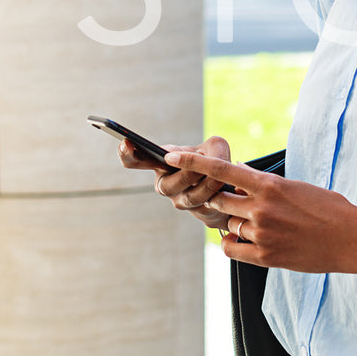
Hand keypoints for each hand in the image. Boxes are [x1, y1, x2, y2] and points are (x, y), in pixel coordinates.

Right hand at [119, 135, 234, 230]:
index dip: (127, 154)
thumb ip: (214, 150)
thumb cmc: (215, 161)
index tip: (125, 142)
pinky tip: (225, 188)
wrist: (230, 185)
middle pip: (166, 186)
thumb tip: (213, 164)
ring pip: (189, 198)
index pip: (135, 160)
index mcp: (161, 163)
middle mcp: (165, 184)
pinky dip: (217, 195)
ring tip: (219, 176)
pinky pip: (206, 207)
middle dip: (185, 174)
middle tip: (200, 163)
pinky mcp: (199, 213)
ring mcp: (180, 201)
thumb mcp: (216, 147)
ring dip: (205, 185)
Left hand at [163, 149, 356, 273]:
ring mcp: (262, 234)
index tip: (170, 157)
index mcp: (269, 185)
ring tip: (264, 223)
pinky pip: (231, 248)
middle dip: (221, 198)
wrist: (353, 239)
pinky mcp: (266, 257)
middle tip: (236, 200)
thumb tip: (237, 179)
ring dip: (236, 222)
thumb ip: (264, 185)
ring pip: (228, 224)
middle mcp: (261, 208)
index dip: (192, 162)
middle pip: (219, 199)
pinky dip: (233, 243)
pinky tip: (247, 239)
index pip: (221, 169)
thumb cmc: (328, 208)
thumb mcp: (294, 186)